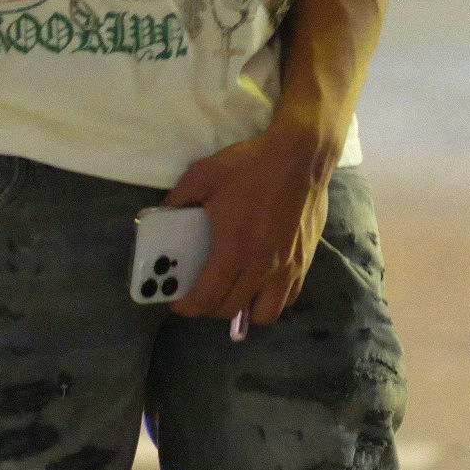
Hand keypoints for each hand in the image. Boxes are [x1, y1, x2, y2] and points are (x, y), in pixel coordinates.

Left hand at [163, 120, 337, 339]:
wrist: (301, 155)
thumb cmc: (250, 166)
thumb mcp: (202, 176)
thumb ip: (178, 200)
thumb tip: (163, 215)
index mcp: (233, 251)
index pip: (207, 298)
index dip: (188, 307)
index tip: (178, 303)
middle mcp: (261, 267)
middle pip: (231, 310)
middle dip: (210, 308)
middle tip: (200, 293)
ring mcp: (287, 268)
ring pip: (264, 313)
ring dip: (244, 310)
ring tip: (234, 293)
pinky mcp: (305, 261)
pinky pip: (288, 298)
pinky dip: (271, 300)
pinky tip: (262, 284)